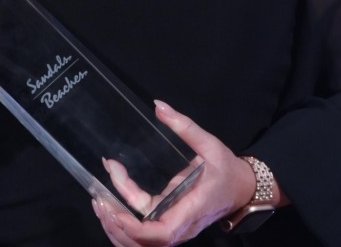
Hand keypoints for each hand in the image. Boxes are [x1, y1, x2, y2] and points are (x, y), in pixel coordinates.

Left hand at [91, 101, 262, 246]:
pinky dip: (123, 222)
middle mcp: (181, 225)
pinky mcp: (166, 221)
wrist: (242, 189)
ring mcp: (173, 226)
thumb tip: (159, 106)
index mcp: (192, 209)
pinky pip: (142, 230)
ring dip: (116, 228)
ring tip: (98, 203)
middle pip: (144, 243)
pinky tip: (108, 203)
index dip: (135, 229)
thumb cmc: (227, 169)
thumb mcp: (210, 144)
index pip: (162, 233)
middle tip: (99, 201)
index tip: (115, 212)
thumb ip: (184, 126)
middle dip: (117, 227)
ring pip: (140, 243)